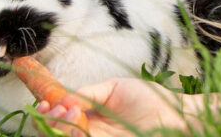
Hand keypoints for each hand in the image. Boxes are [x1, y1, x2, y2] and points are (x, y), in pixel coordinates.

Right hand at [35, 77, 202, 136]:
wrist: (176, 113)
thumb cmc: (148, 98)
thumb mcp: (114, 88)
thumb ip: (88, 92)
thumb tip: (62, 98)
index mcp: (89, 118)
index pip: (58, 121)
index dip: (46, 114)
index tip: (44, 102)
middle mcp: (90, 133)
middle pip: (56, 135)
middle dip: (49, 123)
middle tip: (58, 109)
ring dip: (61, 129)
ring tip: (72, 113)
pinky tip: (80, 125)